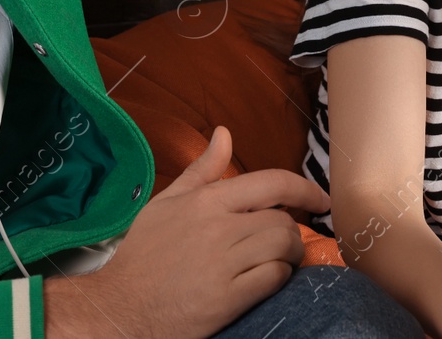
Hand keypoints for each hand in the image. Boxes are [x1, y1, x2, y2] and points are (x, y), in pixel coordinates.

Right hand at [45, 126, 329, 338]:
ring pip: (283, 248)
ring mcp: (223, 265)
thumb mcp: (167, 204)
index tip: (320, 199)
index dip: (305, 189)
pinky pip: (273, 280)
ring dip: (290, 255)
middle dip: (292, 231)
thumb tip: (224, 133)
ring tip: (278, 261)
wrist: (120, 309)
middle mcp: (217, 228)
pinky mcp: (226, 299)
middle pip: (282, 220)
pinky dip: (279, 279)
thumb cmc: (144, 255)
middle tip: (285, 243)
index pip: (271, 183)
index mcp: (205, 201)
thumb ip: (201, 169)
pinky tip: (267, 280)